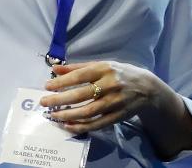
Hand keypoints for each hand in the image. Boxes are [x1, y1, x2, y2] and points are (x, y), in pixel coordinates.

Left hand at [41, 61, 191, 157]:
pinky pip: (96, 123)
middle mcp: (110, 85)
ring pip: (88, 111)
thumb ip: (78, 67)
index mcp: (106, 69)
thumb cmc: (120, 74)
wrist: (147, 89)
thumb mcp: (103, 65)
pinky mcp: (117, 116)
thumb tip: (55, 69)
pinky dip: (81, 126)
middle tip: (44, 103)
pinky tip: (68, 126)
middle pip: (82, 94)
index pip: (81, 75)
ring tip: (53, 116)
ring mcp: (114, 102)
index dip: (63, 81)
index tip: (47, 86)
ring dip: (68, 114)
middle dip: (60, 99)